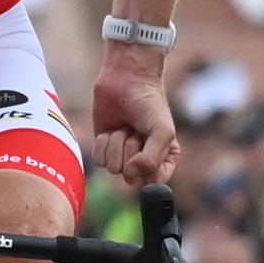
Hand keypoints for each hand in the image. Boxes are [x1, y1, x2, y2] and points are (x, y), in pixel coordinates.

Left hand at [91, 49, 179, 185]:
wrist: (125, 80)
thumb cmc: (149, 104)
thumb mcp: (162, 132)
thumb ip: (152, 160)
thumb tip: (130, 177)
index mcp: (165, 159)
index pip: (154, 182)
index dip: (147, 169)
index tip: (145, 148)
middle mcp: (143, 161)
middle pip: (131, 175)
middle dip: (131, 149)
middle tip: (136, 129)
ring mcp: (122, 156)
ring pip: (113, 167)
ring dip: (117, 143)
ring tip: (125, 126)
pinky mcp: (104, 148)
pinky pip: (98, 159)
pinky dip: (103, 142)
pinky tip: (111, 128)